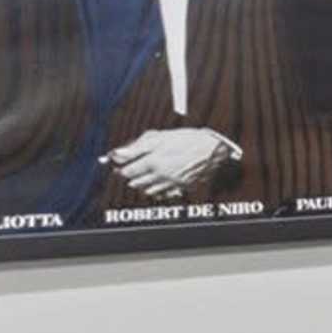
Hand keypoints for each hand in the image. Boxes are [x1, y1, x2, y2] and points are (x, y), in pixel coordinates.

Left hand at [108, 127, 234, 198]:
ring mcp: (172, 183)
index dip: (120, 168)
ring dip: (142, 186)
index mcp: (152, 163)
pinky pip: (166, 195)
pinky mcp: (183, 187)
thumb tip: (117, 154)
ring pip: (150, 190)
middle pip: (136, 183)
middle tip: (127, 171)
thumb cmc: (189, 139)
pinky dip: (159, 193)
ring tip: (140, 180)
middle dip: (130, 177)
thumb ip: (136, 147)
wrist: (215, 148)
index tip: (118, 165)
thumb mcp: (159, 137)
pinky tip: (158, 187)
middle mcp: (160, 176)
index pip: (128, 171)